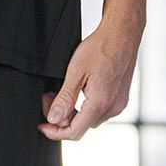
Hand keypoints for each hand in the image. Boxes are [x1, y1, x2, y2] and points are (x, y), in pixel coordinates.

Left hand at [39, 20, 139, 140]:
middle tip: (48, 98)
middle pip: (81, 126)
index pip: (74, 132)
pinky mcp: (121, 98)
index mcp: (100, 104)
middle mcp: (112, 108)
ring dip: (73, 112)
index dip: (54, 132)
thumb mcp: (76, 72)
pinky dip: (85, 107)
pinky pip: (100, 111)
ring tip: (60, 93)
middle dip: (61, 118)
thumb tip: (54, 119)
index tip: (42, 125)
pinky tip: (78, 91)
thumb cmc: (101, 48)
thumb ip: (64, 99)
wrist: (122, 34)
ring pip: (90, 119)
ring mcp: (118, 104)